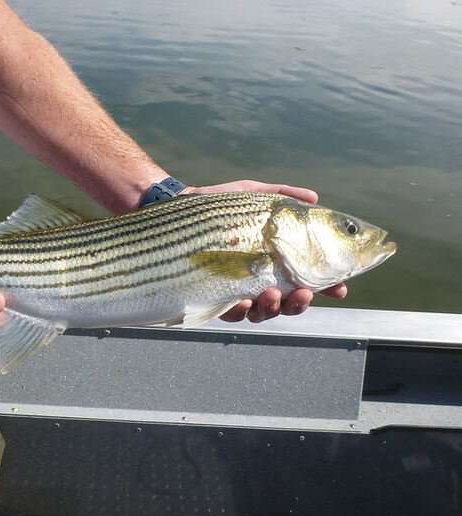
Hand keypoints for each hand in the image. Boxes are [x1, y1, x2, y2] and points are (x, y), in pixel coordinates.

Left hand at [181, 180, 346, 322]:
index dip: (327, 287)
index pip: (308, 279)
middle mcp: (260, 280)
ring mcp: (238, 291)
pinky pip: (231, 312)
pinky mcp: (214, 297)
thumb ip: (285, 196)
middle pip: (288, 303)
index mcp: (277, 262)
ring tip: (272, 294)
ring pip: (263, 312)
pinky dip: (241, 310)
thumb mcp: (255, 196)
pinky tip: (246, 299)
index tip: (340, 288)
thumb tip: (315, 198)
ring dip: (272, 307)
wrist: (180, 212)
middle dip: (299, 303)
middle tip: (305, 293)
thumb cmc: (220, 206)